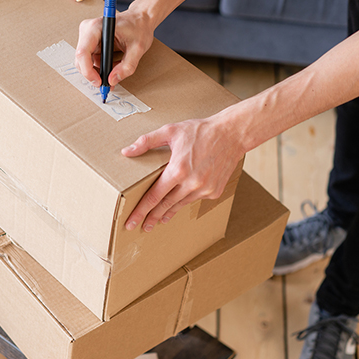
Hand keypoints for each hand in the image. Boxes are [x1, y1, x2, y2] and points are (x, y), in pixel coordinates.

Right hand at [75, 6, 155, 88]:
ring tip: (115, 70)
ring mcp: (87, 37)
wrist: (140, 18)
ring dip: (98, 71)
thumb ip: (126, 66)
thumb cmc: (139, 27)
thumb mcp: (138, 48)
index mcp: (96, 27)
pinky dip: (101, 67)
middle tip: (107, 83)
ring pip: (85, 62)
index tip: (99, 82)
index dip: (88, 71)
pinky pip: (90, 60)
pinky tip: (113, 64)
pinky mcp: (90, 42)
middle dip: (93, 74)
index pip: (83, 53)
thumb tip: (112, 81)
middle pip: (81, 60)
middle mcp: (88, 30)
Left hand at [121, 116, 244, 231]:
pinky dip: (184, 201)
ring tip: (157, 220)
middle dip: (151, 218)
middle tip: (141, 227)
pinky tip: (178, 204)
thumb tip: (126, 152)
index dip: (141, 211)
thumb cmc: (201, 131)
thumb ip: (146, 142)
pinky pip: (195, 199)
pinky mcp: (215, 191)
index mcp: (179, 170)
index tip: (131, 222)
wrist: (232, 134)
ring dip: (167, 213)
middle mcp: (192, 183)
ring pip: (180, 204)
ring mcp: (205, 189)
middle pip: (166, 205)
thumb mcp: (170, 131)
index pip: (154, 196)